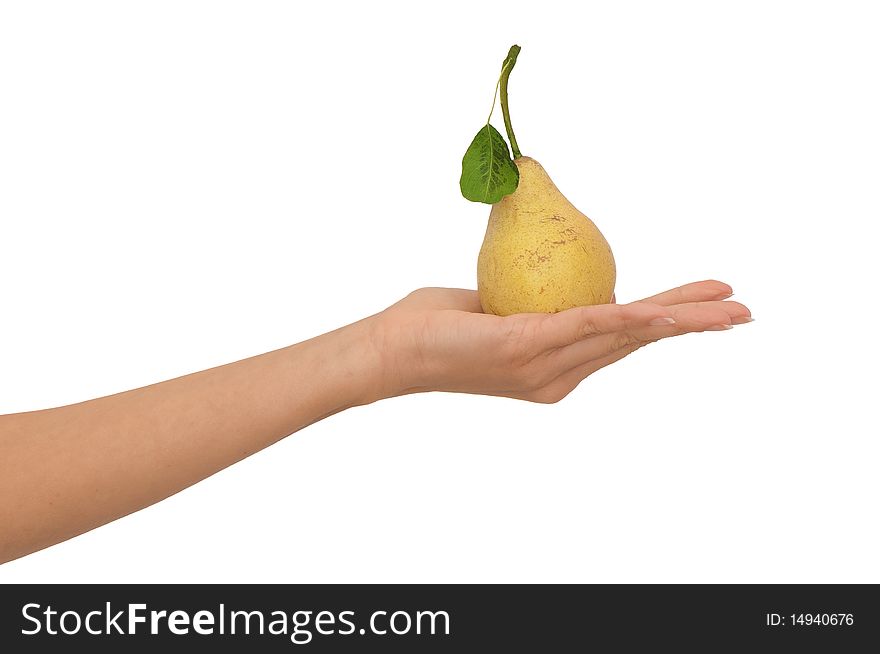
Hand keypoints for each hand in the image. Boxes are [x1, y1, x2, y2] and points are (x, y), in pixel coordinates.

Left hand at [372, 280, 750, 402]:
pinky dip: (630, 316)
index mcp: (556, 366)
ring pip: (625, 335)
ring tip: (727, 308)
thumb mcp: (499, 309)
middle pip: (638, 342)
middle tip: (744, 312)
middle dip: (694, 325)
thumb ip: (535, 303)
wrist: (392, 348)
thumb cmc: (438, 327)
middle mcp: (558, 374)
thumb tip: (553, 277)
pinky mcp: (527, 347)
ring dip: (680, 318)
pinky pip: (588, 325)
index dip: (667, 320)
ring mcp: (545, 366)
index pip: (623, 339)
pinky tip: (663, 308)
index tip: (704, 304)